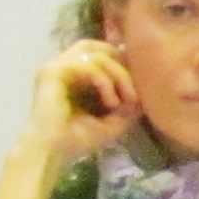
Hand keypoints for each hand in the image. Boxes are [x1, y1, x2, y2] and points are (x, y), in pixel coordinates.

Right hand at [0, 40, 139, 198]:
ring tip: (127, 99)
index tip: (138, 87)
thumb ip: (129, 103)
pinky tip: (111, 102)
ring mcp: (55, 67)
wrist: (53, 151)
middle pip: (98, 46)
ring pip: (96, 54)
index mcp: (74, 74)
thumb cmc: (78, 138)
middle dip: (121, 64)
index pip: (101, 52)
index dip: (122, 63)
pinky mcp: (52, 72)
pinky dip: (105, 82)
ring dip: (118, 75)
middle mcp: (63, 66)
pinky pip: (87, 65)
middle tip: (133, 90)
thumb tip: (146, 88)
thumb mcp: (114, 120)